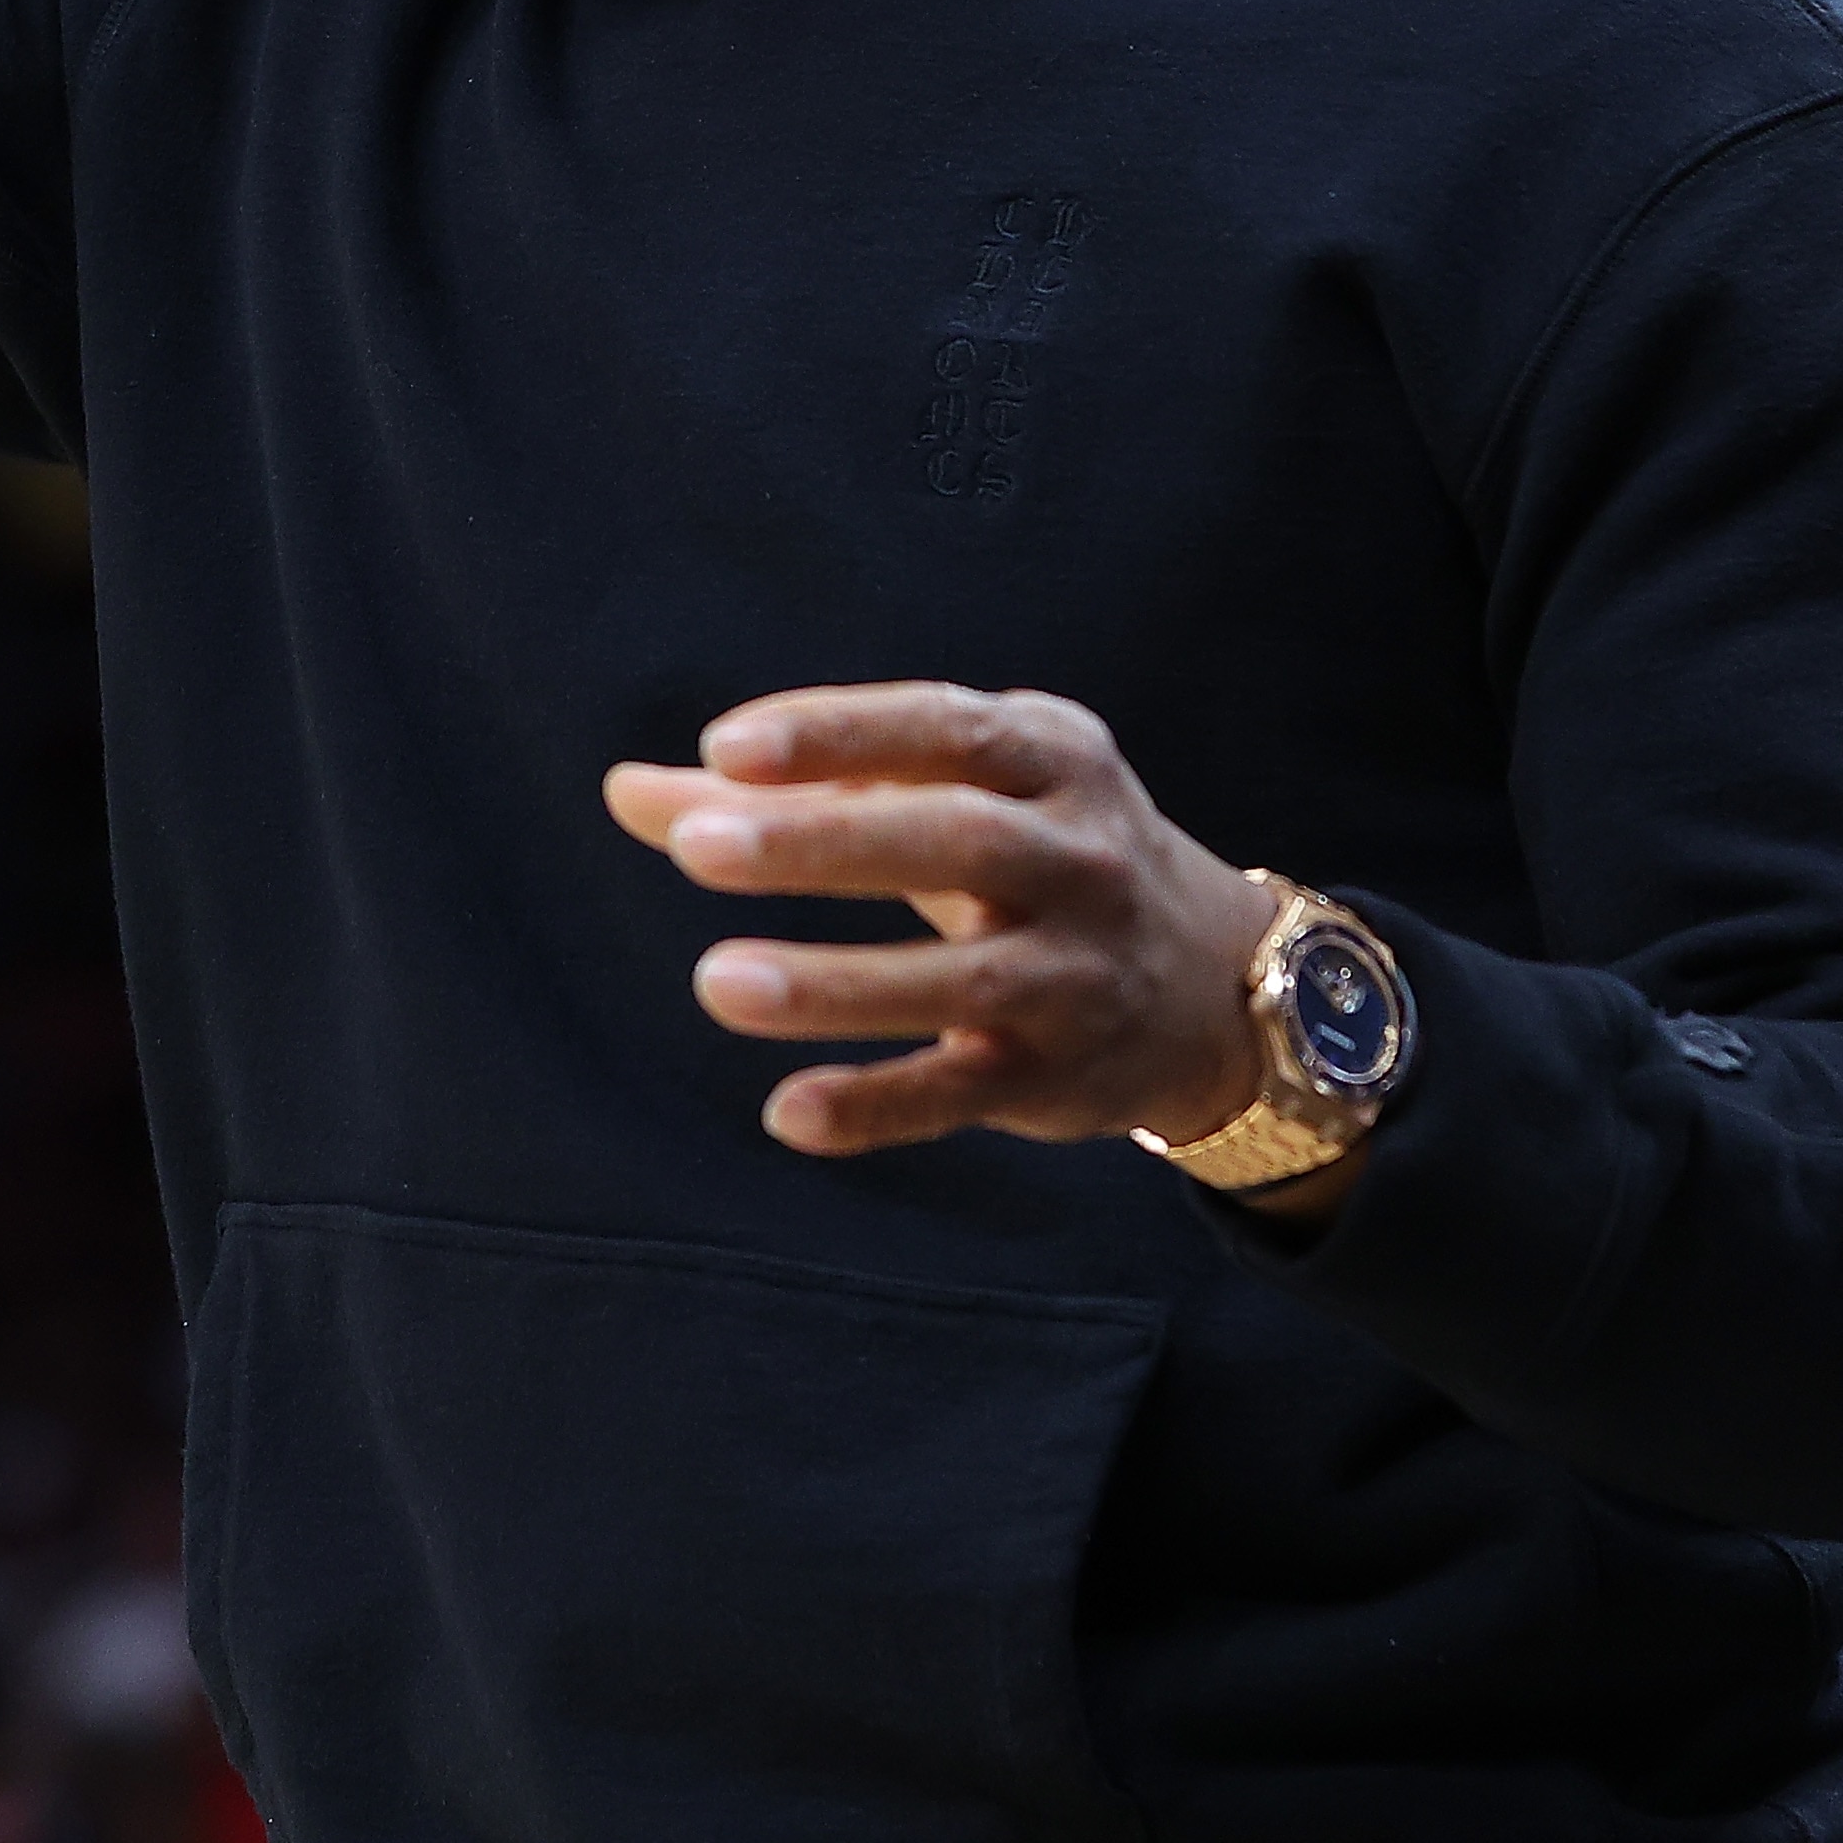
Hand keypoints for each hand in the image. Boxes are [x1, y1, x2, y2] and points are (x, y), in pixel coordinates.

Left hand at [605, 682, 1342, 1210]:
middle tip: (697, 847)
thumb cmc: (1027, 851)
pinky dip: (879, 1105)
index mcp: (1048, 756)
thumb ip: (786, 792)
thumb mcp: (940, 792)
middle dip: (824, 843)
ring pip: (962, 978)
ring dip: (837, 983)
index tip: (724, 747)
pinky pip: (965, 1091)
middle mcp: (1079, 855)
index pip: (940, 728)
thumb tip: (625, 790)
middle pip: (954, 840)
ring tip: (717, 982)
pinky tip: (788, 1114)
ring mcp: (1076, 970)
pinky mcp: (1060, 1076)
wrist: (1217, 983)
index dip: (834, 734)